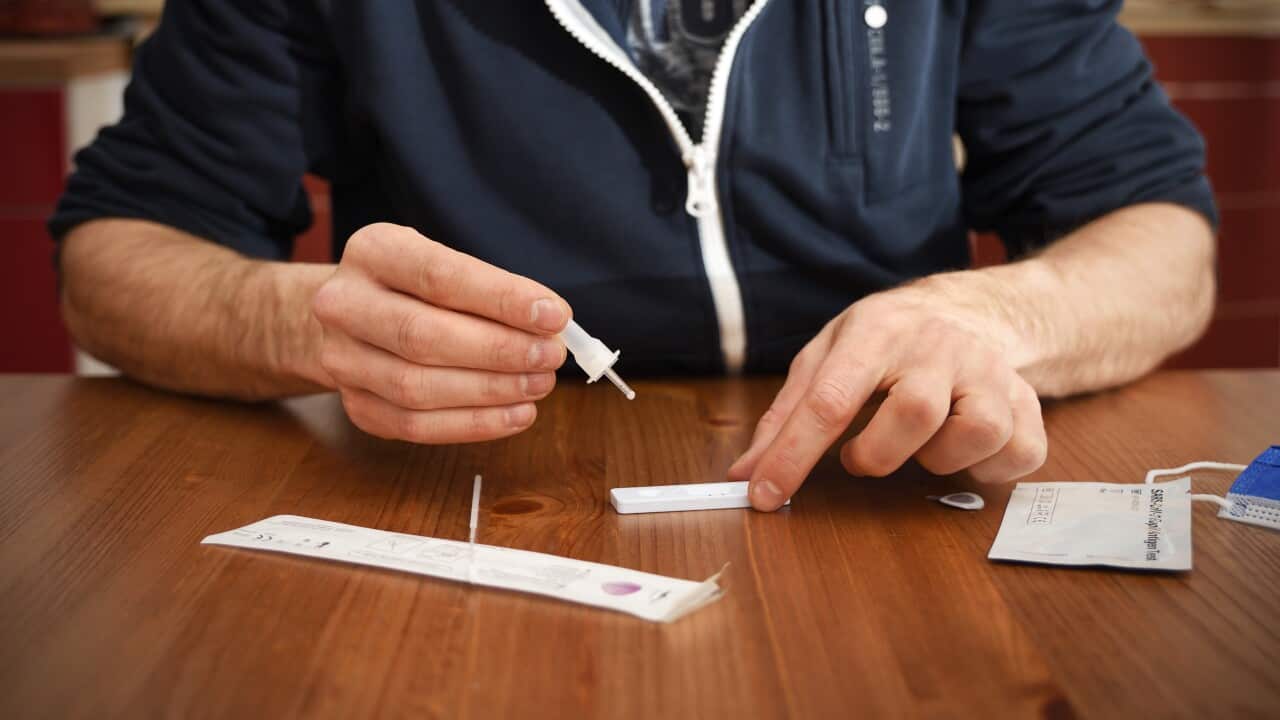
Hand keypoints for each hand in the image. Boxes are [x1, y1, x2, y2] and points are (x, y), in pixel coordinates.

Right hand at [311, 223, 570, 442]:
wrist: (346, 318)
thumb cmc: (413, 287)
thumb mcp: (442, 263)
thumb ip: (489, 289)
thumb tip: (550, 325)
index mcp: (373, 252)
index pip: (440, 276)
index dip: (502, 299)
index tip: (554, 316)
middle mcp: (344, 304)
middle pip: (423, 335)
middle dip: (499, 350)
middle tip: (550, 356)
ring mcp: (342, 359)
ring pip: (417, 386)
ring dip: (490, 391)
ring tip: (539, 384)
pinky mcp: (357, 405)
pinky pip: (416, 425)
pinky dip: (473, 424)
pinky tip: (516, 414)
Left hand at [727, 276, 1047, 509]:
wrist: (968, 311)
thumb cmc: (885, 342)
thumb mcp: (826, 357)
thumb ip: (785, 416)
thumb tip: (744, 474)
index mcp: (877, 330)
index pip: (830, 398)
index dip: (793, 455)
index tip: (765, 496)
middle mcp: (939, 346)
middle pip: (914, 412)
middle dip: (877, 454)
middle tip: (860, 457)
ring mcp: (991, 372)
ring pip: (976, 431)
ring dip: (939, 459)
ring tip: (919, 446)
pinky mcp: (1027, 402)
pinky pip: (1020, 452)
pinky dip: (988, 469)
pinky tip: (963, 454)